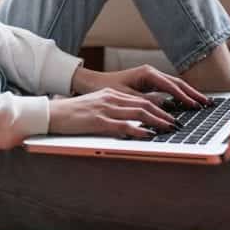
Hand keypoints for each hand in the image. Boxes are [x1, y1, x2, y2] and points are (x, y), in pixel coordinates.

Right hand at [48, 87, 179, 138]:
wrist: (52, 113)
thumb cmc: (72, 113)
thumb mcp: (96, 106)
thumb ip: (113, 110)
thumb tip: (132, 120)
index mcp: (111, 94)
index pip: (141, 99)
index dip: (159, 107)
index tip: (172, 116)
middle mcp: (111, 98)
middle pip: (144, 104)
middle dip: (164, 114)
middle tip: (178, 124)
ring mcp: (105, 109)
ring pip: (138, 113)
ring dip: (157, 121)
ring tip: (170, 129)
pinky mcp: (98, 121)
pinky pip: (123, 125)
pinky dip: (138, 130)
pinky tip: (148, 135)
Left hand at [74, 64, 210, 109]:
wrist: (94, 83)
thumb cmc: (108, 88)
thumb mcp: (126, 97)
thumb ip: (145, 101)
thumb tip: (166, 107)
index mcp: (147, 73)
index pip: (171, 86)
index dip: (184, 97)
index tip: (195, 106)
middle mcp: (151, 73)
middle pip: (178, 83)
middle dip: (193, 93)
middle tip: (208, 104)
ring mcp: (152, 77)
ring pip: (175, 86)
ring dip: (189, 95)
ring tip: (204, 104)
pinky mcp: (150, 84)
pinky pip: (169, 90)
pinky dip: (180, 96)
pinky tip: (189, 104)